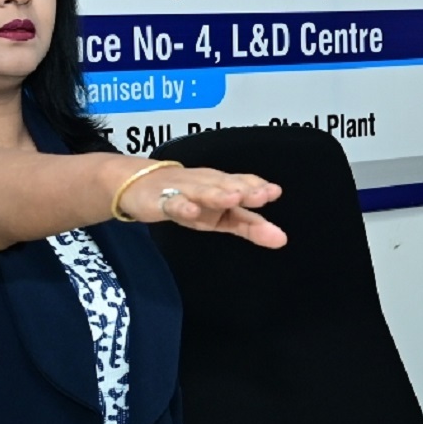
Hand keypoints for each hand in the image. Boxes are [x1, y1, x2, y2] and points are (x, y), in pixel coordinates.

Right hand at [119, 166, 286, 246]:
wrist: (140, 185)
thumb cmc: (189, 199)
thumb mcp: (221, 216)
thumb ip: (250, 226)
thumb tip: (282, 238)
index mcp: (223, 187)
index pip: (243, 185)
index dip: (258, 188)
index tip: (274, 192)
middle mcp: (207, 185)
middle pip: (227, 186)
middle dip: (245, 190)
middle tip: (263, 195)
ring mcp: (184, 191)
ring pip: (203, 191)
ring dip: (218, 194)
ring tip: (234, 198)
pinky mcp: (162, 200)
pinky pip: (172, 203)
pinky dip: (181, 205)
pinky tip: (191, 210)